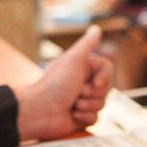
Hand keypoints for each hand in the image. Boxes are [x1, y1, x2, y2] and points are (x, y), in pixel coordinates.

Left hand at [13, 26, 113, 141]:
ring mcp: (83, 101)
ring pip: (102, 104)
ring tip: (72, 104)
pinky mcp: (81, 117)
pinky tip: (72, 115)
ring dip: (87, 105)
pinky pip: (95, 118)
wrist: (39, 111)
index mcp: (82, 68)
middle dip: (92, 93)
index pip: (107, 70)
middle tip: (77, 92)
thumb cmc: (54, 85)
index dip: (105, 78)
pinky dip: (84, 117)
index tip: (95, 83)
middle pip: (106, 88)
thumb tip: (96, 28)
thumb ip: (87, 44)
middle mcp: (83, 83)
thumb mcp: (73, 60)